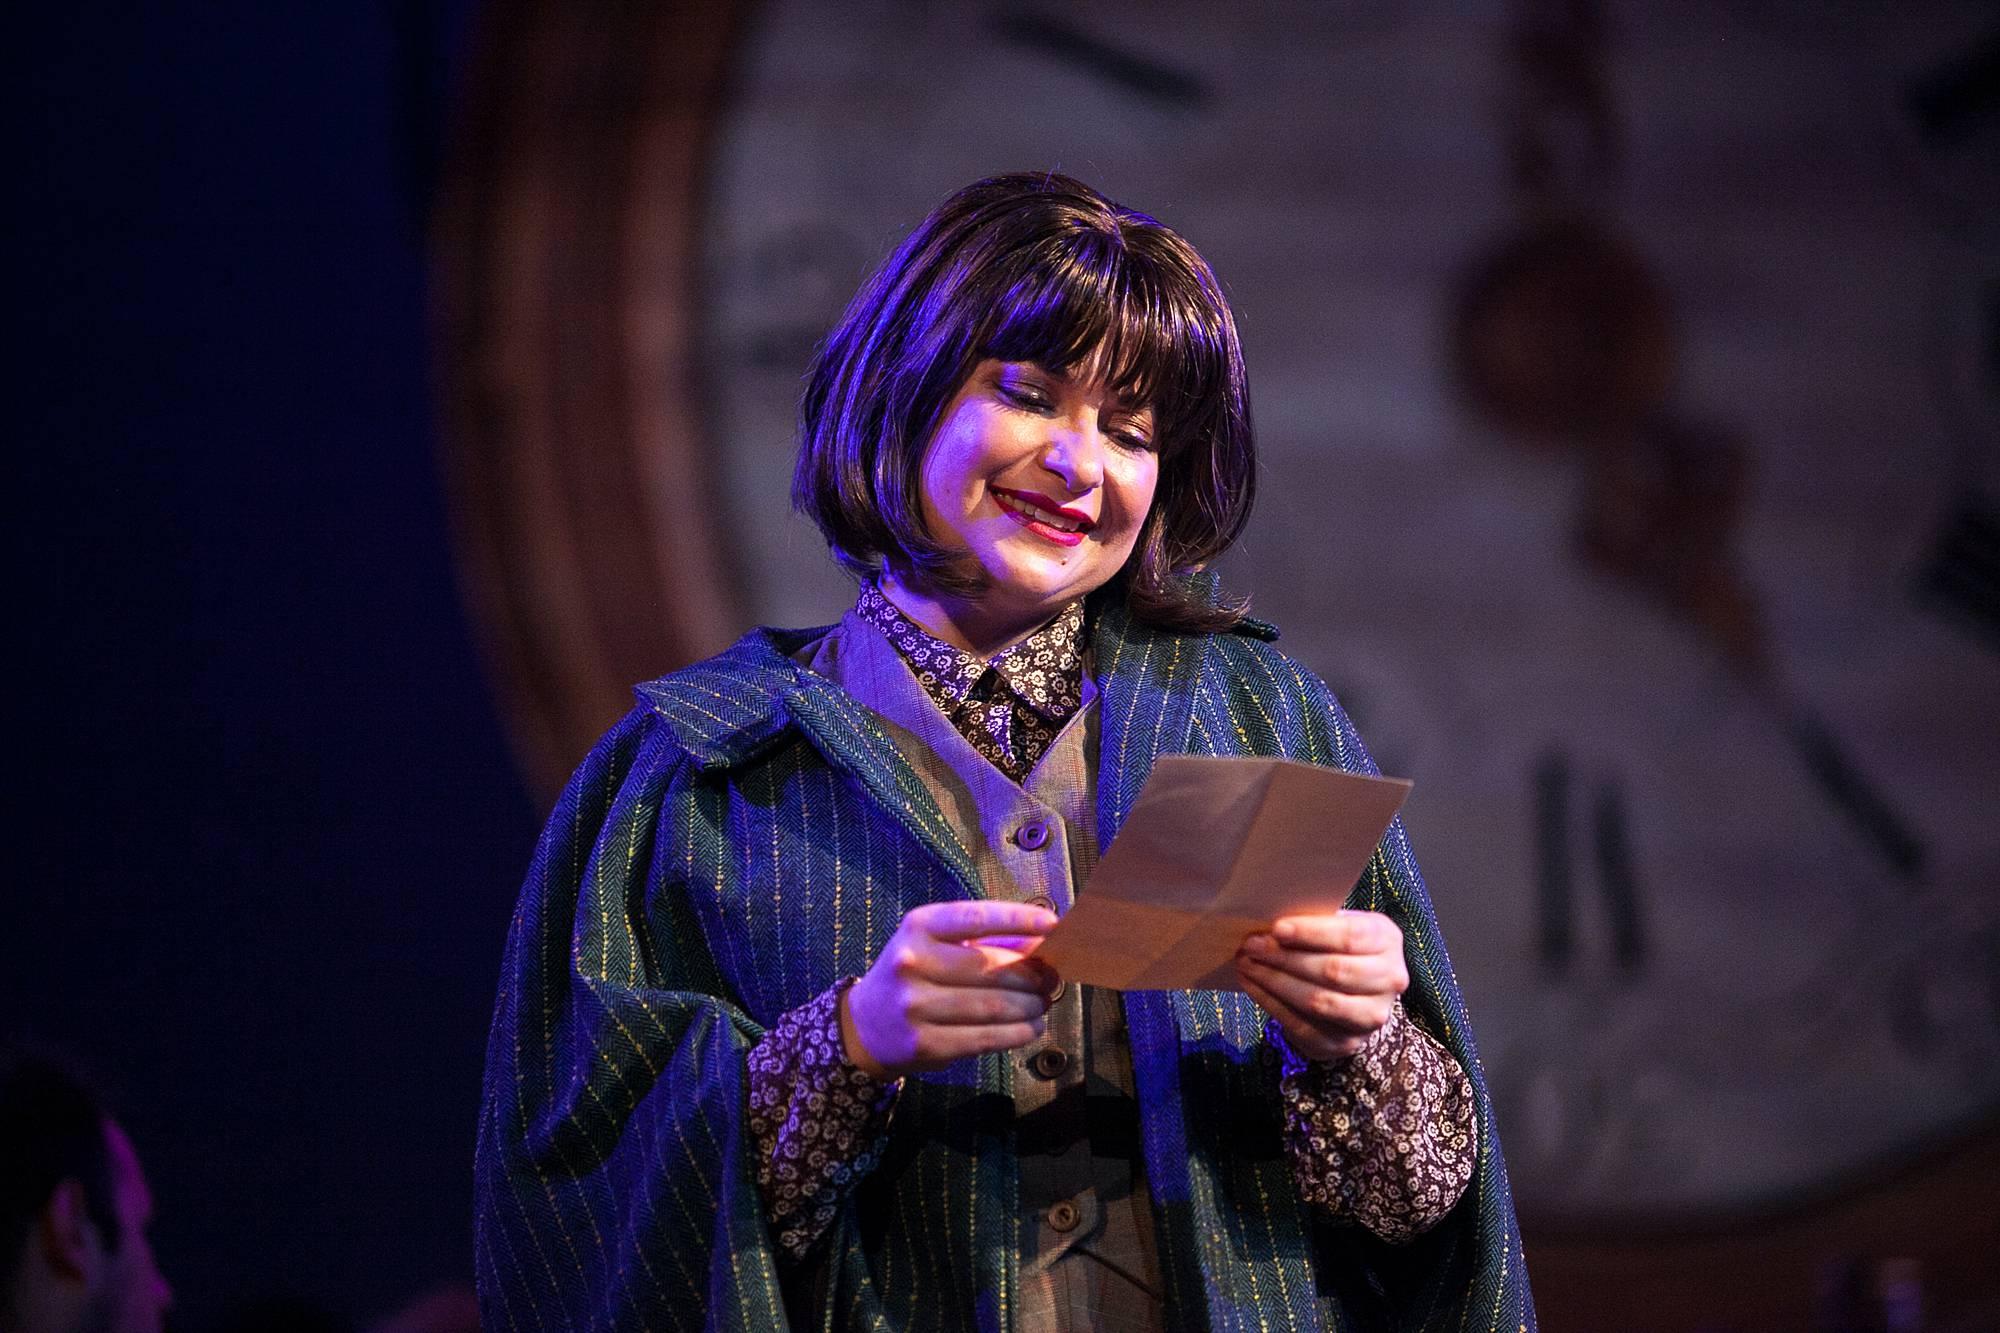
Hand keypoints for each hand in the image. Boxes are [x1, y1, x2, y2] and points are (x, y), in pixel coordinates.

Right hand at [840, 900, 1060, 1079]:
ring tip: (1042, 1004)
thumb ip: (983, 940)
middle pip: (991, 968)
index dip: (1018, 919)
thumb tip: (1040, 942)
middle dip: (1031, 975)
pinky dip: (1017, 1033)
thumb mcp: (934, 943)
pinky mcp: (926, 1044)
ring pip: (993, 1006)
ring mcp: (917, 1006)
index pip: (976, 918)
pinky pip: (985, 1038)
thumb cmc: (913, 975)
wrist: (865, 1025)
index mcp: (918, 927)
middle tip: (1050, 979)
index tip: (1053, 924)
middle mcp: (913, 963)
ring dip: (1030, 1006)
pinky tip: (1031, 1027)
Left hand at [1235, 910, 1407, 1060]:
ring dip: (1275, 982)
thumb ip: (1314, 922)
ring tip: (1247, 965)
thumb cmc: (1339, 946)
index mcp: (1387, 940)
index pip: (1350, 937)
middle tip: (1251, 947)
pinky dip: (1272, 1004)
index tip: (1276, 929)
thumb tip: (1268, 926)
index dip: (1311, 933)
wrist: (1358, 991)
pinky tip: (1253, 986)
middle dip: (1286, 958)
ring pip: (1318, 1001)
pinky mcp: (1346, 1042)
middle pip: (1333, 971)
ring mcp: (1371, 1016)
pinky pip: (1303, 1026)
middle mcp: (1390, 980)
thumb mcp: (1337, 924)